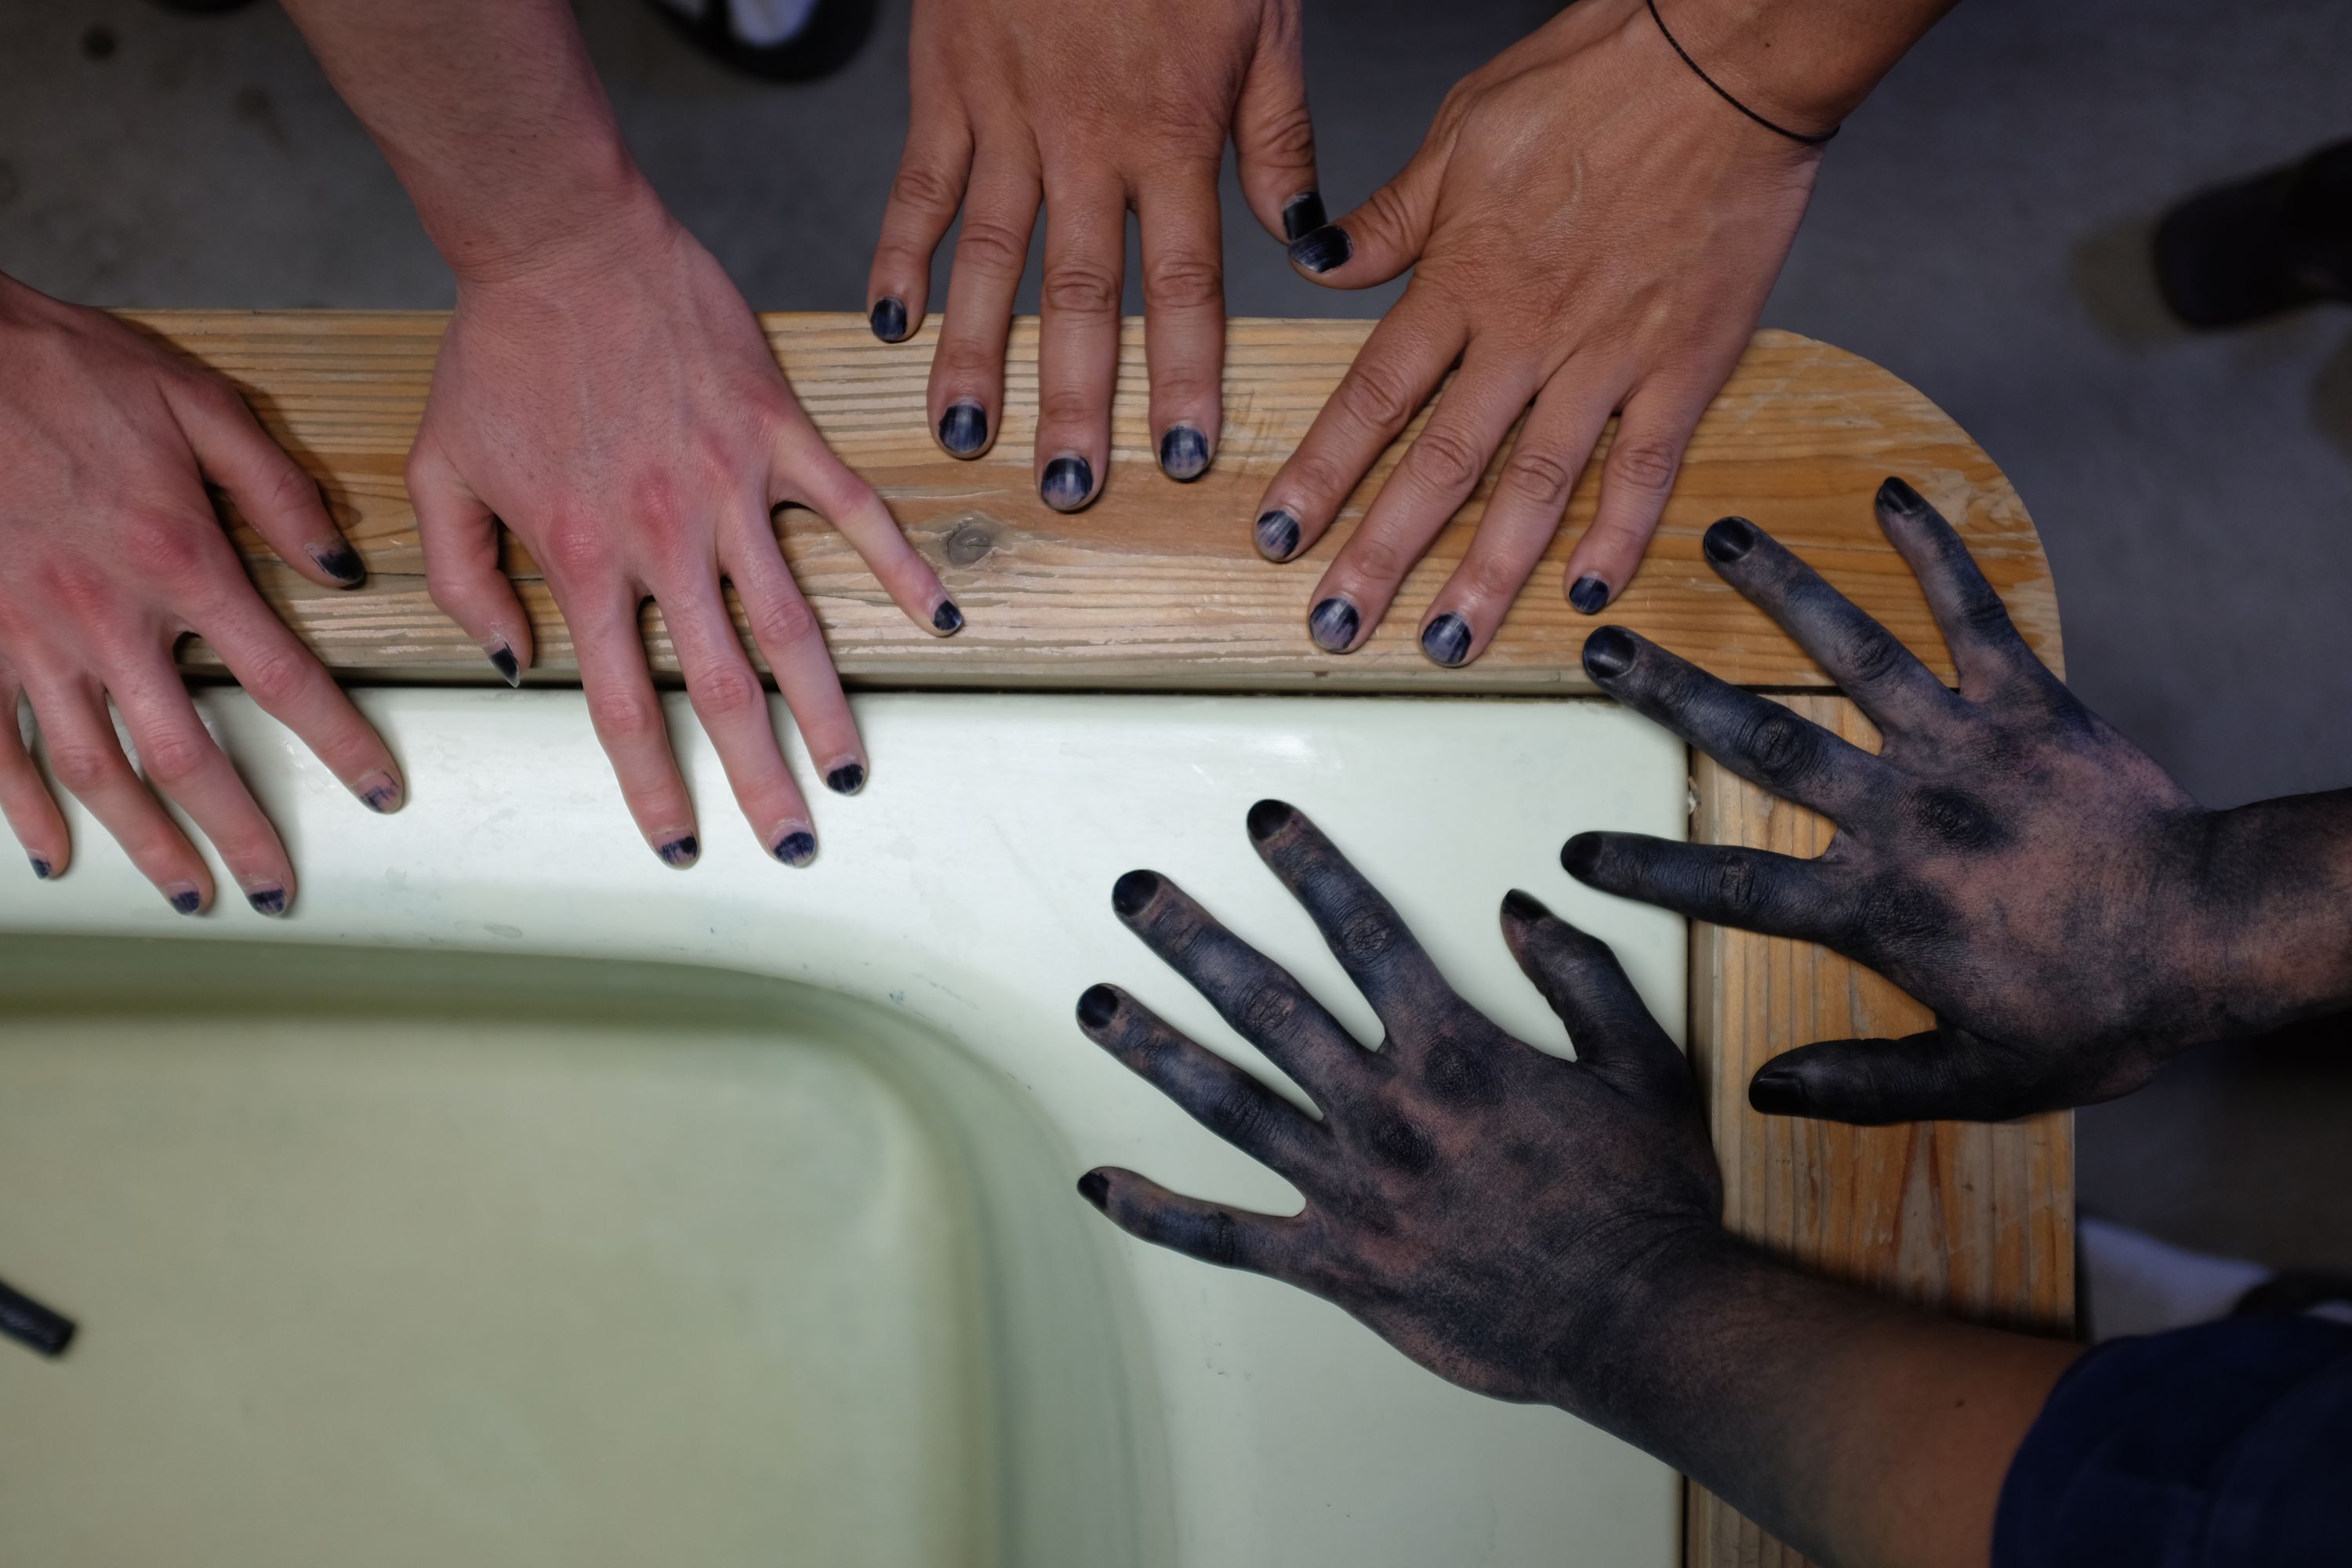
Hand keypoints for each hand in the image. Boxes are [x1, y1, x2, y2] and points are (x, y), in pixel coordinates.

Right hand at [0, 276, 402, 914]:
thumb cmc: (67, 368)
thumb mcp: (198, 403)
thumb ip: (279, 491)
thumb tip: (346, 569)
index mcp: (181, 561)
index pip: (285, 678)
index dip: (340, 744)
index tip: (380, 792)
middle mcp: (106, 617)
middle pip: (188, 754)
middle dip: (240, 832)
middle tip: (278, 891)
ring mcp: (26, 635)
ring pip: (95, 768)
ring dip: (146, 842)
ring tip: (190, 897)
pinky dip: (20, 806)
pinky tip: (54, 854)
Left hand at [408, 198, 958, 868]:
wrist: (559, 239)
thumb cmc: (497, 354)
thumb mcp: (441, 472)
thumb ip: (463, 579)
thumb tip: (513, 665)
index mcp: (583, 557)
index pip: (624, 703)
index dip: (654, 787)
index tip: (680, 849)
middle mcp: (666, 538)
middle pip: (725, 687)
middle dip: (759, 780)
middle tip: (794, 845)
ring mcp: (731, 486)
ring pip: (793, 621)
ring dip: (829, 707)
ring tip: (853, 770)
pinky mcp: (779, 433)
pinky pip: (852, 511)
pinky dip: (899, 567)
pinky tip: (938, 620)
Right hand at [868, 0, 1318, 507]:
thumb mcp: (1263, 17)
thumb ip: (1277, 135)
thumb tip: (1305, 243)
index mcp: (1175, 134)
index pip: (1184, 284)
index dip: (1183, 376)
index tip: (1180, 459)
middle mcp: (1087, 143)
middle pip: (1080, 297)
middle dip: (1073, 401)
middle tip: (1064, 489)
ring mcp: (1008, 118)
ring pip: (990, 259)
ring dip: (976, 357)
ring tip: (967, 439)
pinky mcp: (946, 87)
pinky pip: (917, 186)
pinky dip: (897, 256)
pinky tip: (884, 326)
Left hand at [1074, 798, 1720, 1404]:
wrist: (1641, 1324)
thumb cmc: (1646, 1199)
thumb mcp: (1642, 1065)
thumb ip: (1578, 976)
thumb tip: (1519, 909)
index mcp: (1454, 1053)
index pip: (1364, 934)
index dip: (1311, 869)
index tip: (1263, 824)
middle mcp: (1385, 1111)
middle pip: (1267, 1005)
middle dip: (1192, 941)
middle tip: (1133, 894)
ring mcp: (1351, 1190)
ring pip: (1229, 1104)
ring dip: (1155, 1048)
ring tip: (1095, 1005)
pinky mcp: (1338, 1266)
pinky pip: (1231, 1238)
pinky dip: (1160, 1214)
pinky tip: (1100, 1183)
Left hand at [1253, 0, 1818, 663]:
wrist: (1723, 63)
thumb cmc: (1596, 79)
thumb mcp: (1462, 131)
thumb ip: (1391, 218)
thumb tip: (1316, 260)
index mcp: (1462, 280)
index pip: (1372, 398)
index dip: (1320, 474)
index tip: (1279, 535)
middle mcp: (1525, 335)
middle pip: (1439, 466)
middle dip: (1381, 556)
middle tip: (1334, 627)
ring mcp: (1607, 358)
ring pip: (1534, 487)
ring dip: (1486, 575)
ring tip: (1445, 645)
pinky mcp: (1685, 364)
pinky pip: (1647, 467)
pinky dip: (1619, 533)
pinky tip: (1586, 593)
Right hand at [1566, 477, 2351, 1122]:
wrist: (2214, 934)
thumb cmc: (2101, 1011)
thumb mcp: (1981, 1079)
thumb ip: (1867, 1081)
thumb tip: (1767, 1089)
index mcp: (1876, 907)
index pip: (1734, 889)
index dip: (1650, 871)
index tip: (1578, 851)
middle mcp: (1899, 813)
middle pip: (1761, 745)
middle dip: (1672, 695)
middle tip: (1603, 649)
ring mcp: (1960, 747)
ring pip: (1851, 657)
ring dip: (1781, 592)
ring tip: (1721, 535)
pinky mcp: (2027, 703)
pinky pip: (1972, 615)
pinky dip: (1933, 552)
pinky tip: (1893, 493)